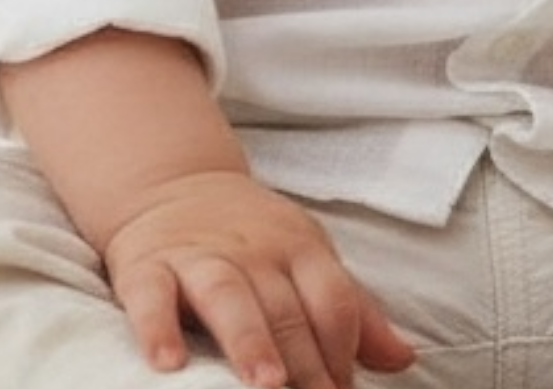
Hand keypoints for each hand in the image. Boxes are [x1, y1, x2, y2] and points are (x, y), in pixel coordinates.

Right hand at [101, 169, 414, 387]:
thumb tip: (404, 358)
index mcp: (299, 248)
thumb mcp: (307, 257)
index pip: (333, 299)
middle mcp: (252, 250)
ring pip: (228, 296)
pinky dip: (158, 328)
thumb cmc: (252, 237)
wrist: (171, 184)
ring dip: (248, 341)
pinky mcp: (148, 266)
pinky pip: (152, 297)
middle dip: (304, 362)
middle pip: (285, 308)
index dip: (344, 350)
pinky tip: (167, 364)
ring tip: (265, 385)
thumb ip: (352, 311)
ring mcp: (199, 256)